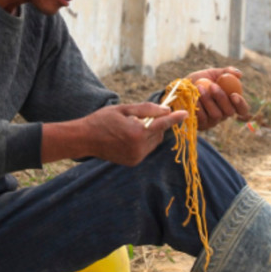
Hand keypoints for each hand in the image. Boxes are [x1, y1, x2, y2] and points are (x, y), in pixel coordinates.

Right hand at [41, 102, 187, 165]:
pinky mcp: (133, 162)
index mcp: (136, 132)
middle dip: (156, 124)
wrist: (84, 139)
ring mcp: (136, 157)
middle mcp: (138, 147)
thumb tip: (166, 110)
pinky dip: (143, 142)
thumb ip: (146, 109)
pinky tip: (128, 136)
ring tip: (132, 127)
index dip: (175, 118)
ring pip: (153, 142)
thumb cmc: (102, 120)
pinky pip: (146, 149)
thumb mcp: (123, 109)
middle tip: (142, 117)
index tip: (186, 113)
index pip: (162, 124)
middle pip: (159, 134)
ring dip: (150, 134)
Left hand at [186, 67, 251, 129]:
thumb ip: (226, 72)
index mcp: (230, 103)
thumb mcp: (211, 73)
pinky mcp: (201, 125)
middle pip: (229, 112)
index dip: (241, 104)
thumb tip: (239, 74)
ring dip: (208, 100)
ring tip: (199, 88)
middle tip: (212, 86)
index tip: (234, 94)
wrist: (179, 89)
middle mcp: (223, 114)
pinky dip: (198, 106)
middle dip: (221, 98)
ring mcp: (212, 121)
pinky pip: (202, 118)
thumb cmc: (198, 81)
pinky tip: (193, 97)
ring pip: (216, 115)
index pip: (242, 109)